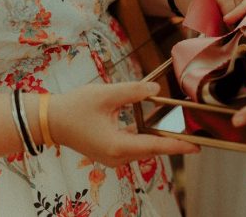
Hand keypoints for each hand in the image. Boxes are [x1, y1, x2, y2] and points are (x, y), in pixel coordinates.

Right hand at [50, 82, 199, 167]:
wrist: (49, 120)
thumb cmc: (74, 108)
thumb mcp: (106, 94)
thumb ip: (133, 91)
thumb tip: (156, 89)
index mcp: (117, 146)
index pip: (155, 146)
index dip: (178, 145)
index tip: (196, 147)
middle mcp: (116, 157)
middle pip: (152, 150)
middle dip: (173, 144)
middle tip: (196, 137)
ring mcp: (111, 157)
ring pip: (143, 150)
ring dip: (160, 142)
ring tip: (182, 134)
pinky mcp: (108, 153)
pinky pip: (134, 148)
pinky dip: (146, 139)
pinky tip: (156, 129)